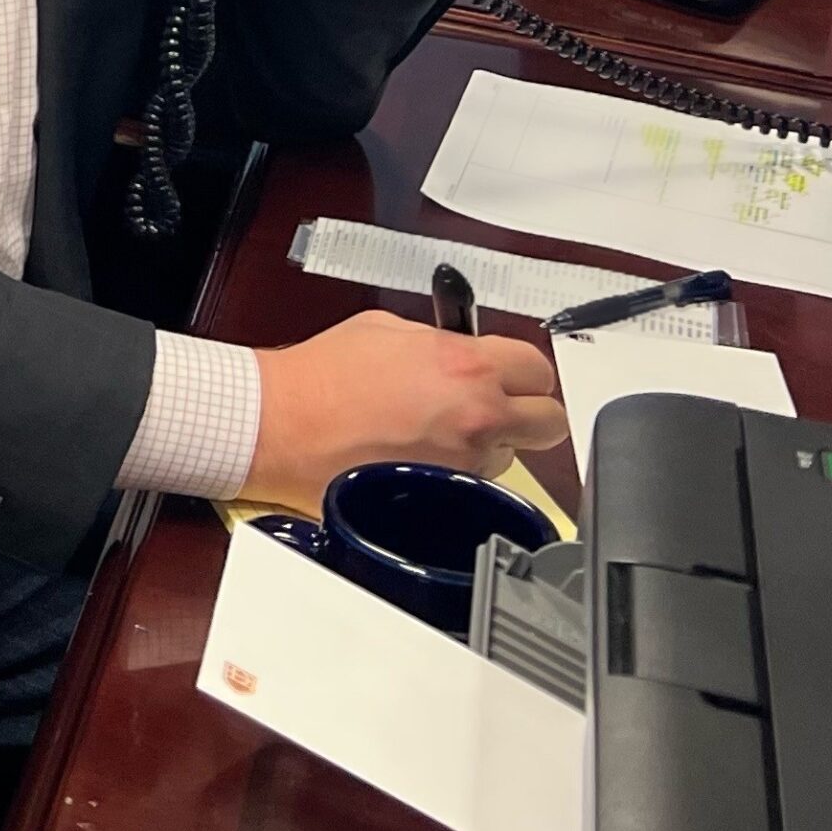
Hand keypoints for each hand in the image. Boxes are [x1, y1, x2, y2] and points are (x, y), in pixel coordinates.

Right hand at [244, 311, 568, 515]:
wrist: (282, 424)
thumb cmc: (320, 379)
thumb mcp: (387, 331)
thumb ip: (439, 341)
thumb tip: (459, 350)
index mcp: (463, 364)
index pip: (538, 368)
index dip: (526, 374)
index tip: (513, 377)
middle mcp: (475, 414)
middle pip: (549, 422)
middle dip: (529, 416)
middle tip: (500, 411)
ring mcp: (463, 463)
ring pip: (511, 458)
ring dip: (489, 447)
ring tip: (442, 436)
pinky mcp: (442, 499)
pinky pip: (476, 487)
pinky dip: (461, 475)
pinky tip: (426, 460)